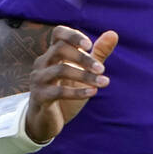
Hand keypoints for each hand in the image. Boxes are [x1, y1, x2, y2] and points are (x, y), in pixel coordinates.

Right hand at [25, 26, 117, 142]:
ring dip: (84, 76)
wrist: (46, 120)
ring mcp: (39, 79)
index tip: (90, 45)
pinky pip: (58, 92)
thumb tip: (113, 33)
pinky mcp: (39, 97)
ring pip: (60, 70)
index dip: (73, 35)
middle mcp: (43, 63)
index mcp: (53, 53)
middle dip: (83, 58)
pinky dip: (77, 92)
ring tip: (104, 82)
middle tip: (102, 69)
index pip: (58, 33)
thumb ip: (98, 54)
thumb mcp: (84, 71)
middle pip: (59, 49)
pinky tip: (93, 93)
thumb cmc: (65, 90)